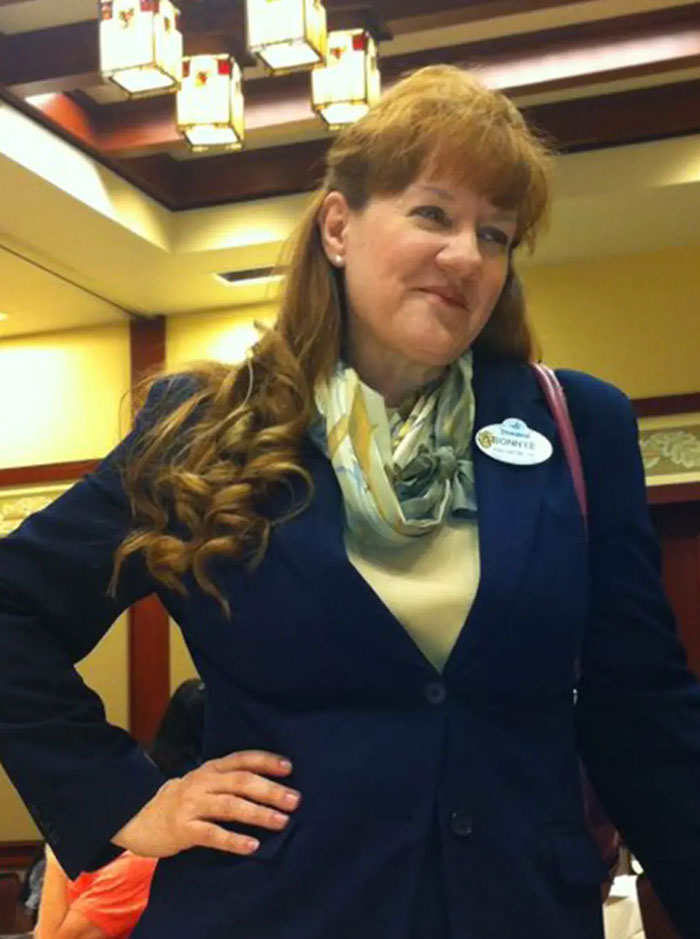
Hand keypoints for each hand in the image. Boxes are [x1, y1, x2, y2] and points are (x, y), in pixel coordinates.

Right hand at [112, 750, 300, 857]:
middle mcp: (202, 782)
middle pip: (241, 781)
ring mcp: (191, 805)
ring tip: (281, 821)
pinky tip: (252, 846)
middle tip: (294, 800)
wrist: (139, 819)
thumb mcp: (203, 783)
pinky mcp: (183, 829)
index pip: (242, 759)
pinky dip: (234, 840)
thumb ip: (229, 781)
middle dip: (270, 790)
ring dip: (258, 813)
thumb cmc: (182, 801)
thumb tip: (271, 785)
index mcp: (210, 769)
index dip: (266, 761)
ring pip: (230, 806)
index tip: (289, 767)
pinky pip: (212, 834)